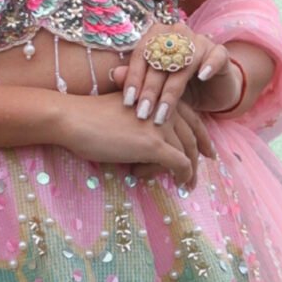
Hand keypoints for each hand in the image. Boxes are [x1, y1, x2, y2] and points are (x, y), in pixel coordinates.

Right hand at [50, 88, 214, 188]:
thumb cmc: (90, 116)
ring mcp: (160, 126)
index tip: (207, 151)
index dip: (202, 136)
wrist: (74, 118)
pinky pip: (179, 164)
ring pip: (187, 152)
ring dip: (188, 171)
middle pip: (192, 136)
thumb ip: (142, 120)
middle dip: (199, 156)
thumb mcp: (125, 112)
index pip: (191, 118)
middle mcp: (164, 108)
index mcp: (159, 97)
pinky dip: (182, 175)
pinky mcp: (154, 145)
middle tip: (200, 173)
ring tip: (186, 184)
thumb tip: (150, 142)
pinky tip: (180, 184)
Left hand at [110, 25, 237, 126]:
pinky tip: (201, 77)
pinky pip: (215, 56)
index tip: (128, 102)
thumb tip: (115, 74)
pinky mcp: (220, 52)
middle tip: (143, 113)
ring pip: (184, 63)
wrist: (211, 90)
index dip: (133, 79)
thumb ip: (136, 78)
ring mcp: (200, 41)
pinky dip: (208, 65)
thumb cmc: (176, 86)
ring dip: (172, 90)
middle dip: (150, 91)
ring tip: (163, 113)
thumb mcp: (156, 86)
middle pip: (160, 61)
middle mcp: (178, 33)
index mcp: (157, 36)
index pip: (141, 55)